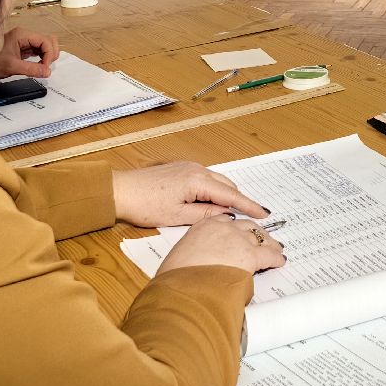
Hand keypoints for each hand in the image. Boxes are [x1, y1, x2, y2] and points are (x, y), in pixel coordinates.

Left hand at [0, 28, 58, 85]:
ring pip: (44, 45)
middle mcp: (25, 35)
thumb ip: (31, 69)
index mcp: (22, 34)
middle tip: (46, 68)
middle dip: (51, 53)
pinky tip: (37, 67)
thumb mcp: (11, 67)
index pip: (46, 40)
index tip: (46, 68)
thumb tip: (48, 72)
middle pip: (48, 40)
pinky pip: (37, 51)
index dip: (49, 54)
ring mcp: (23, 42)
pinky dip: (41, 58)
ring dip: (47, 56)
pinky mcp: (21, 49)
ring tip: (42, 68)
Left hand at [113, 161, 268, 226]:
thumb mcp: (178, 217)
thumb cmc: (145, 205)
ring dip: (226, 196)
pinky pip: (206, 179)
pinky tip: (212, 203)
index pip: (231, 196)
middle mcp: (197, 169)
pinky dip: (214, 191)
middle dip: (240, 202)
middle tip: (250, 218)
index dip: (249, 206)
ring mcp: (189, 167)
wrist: (120, 191)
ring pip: (217, 182)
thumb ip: (206, 216)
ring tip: (232, 214)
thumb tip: (227, 215)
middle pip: (227, 186)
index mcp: (198, 181)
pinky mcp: (182, 169)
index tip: (264, 214)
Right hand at [158, 217, 285, 275]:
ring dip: (267, 243)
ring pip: (259, 237)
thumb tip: (202, 263)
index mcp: (203, 226)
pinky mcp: (250, 255)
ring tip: (274, 248)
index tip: (239, 232)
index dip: (235, 229)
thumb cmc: (176, 278)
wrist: (183, 288)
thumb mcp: (182, 257)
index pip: (225, 221)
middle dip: (255, 233)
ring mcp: (238, 239)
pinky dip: (275, 258)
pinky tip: (278, 261)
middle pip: (245, 226)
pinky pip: (268, 254)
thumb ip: (196, 253)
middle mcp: (222, 228)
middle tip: (261, 239)